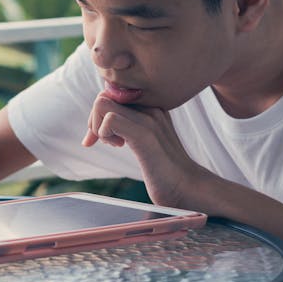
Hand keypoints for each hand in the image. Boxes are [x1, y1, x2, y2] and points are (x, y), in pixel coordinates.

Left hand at [82, 93, 206, 208]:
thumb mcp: (144, 141)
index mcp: (152, 106)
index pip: (112, 93)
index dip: (99, 114)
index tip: (97, 137)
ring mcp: (149, 119)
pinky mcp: (145, 135)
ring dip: (97, 126)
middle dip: (94, 120)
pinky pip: (109, 120)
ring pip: (102, 103)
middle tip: (105, 141)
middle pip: (104, 94)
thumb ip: (128, 126)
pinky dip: (104, 134)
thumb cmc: (164, 170)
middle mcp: (151, 106)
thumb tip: (93, 126)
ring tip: (115, 143)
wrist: (189, 188)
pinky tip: (120, 147)